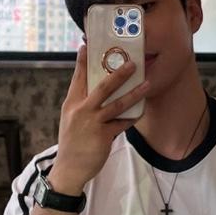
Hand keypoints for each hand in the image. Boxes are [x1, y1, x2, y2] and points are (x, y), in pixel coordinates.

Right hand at [49, 46, 148, 194]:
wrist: (69, 168)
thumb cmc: (72, 142)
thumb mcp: (71, 119)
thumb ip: (82, 104)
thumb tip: (96, 90)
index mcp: (72, 103)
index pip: (78, 78)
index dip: (82, 62)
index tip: (86, 46)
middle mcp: (81, 110)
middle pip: (102, 87)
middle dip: (118, 74)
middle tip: (132, 63)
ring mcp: (93, 122)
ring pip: (117, 104)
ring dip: (134, 93)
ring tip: (146, 85)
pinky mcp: (103, 136)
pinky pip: (122, 123)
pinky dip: (132, 117)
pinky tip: (142, 111)